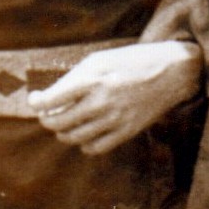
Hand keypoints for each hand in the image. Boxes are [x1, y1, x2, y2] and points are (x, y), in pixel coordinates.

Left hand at [30, 40, 202, 155]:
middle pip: (58, 123)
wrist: (173, 71)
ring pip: (73, 138)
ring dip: (63, 133)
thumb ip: (74, 78)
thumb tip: (51, 97)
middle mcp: (101, 102)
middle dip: (47, 120)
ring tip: (65, 123)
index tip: (36, 100)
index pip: (50, 100)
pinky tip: (85, 133)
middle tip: (48, 114)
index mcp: (92, 79)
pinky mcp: (127, 132)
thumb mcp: (100, 59)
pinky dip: (83, 144)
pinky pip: (94, 148)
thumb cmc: (132, 61)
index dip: (36, 103)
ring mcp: (115, 120)